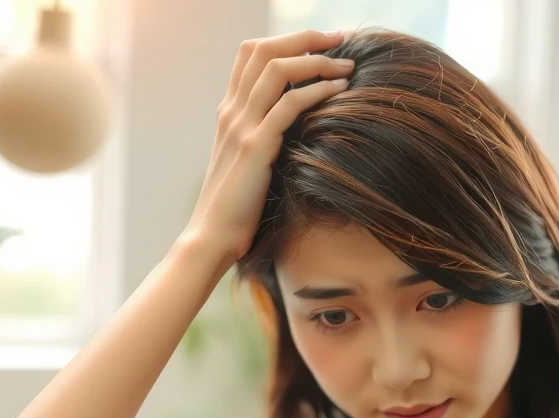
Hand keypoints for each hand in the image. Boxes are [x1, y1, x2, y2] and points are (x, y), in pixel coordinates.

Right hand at [182, 29, 353, 266]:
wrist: (211, 238)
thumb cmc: (235, 210)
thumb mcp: (248, 166)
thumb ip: (264, 141)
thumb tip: (297, 133)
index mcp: (229, 112)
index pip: (250, 55)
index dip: (286, 41)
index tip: (321, 44)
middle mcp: (231, 112)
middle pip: (264, 50)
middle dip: (305, 38)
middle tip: (340, 40)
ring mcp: (241, 126)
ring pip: (277, 69)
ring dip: (317, 60)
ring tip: (347, 66)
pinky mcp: (255, 147)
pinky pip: (289, 105)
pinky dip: (318, 91)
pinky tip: (341, 92)